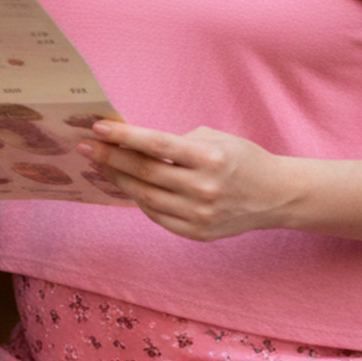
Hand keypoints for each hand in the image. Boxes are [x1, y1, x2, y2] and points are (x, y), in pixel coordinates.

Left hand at [78, 120, 289, 242]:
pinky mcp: (197, 232)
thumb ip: (176, 142)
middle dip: (110, 158)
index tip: (98, 128)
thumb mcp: (215, 138)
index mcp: (209, 157)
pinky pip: (157, 216)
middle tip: (86, 148)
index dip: (124, 136)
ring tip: (101, 167)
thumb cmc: (242, 159)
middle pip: (144, 173)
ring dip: (119, 181)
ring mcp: (200, 214)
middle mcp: (203, 187)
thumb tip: (133, 144)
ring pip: (145, 197)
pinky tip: (129, 187)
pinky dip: (140, 201)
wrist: (276, 195)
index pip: (156, 144)